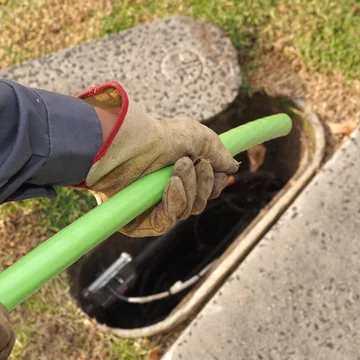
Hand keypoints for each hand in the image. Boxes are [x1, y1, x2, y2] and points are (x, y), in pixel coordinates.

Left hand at [80, 82, 238, 236]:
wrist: (128, 143)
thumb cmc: (157, 137)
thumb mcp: (198, 138)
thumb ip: (218, 153)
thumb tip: (232, 168)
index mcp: (177, 174)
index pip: (205, 191)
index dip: (215, 184)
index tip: (215, 168)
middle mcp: (164, 192)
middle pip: (199, 203)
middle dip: (204, 184)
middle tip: (196, 163)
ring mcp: (151, 208)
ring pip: (187, 211)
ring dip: (190, 188)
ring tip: (179, 167)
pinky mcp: (138, 223)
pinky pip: (167, 221)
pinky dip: (175, 201)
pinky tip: (171, 183)